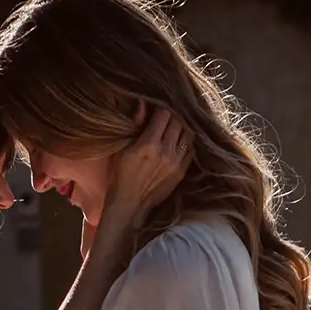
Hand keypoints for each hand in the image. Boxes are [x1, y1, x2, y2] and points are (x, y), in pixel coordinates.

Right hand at [101, 106, 192, 229]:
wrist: (130, 205)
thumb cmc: (120, 175)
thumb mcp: (122, 148)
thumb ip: (135, 124)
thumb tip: (143, 103)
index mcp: (148, 144)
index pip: (164, 114)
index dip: (160, 109)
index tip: (155, 110)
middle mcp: (165, 152)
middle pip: (178, 122)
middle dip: (172, 117)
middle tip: (165, 118)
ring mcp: (176, 163)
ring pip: (187, 135)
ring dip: (181, 128)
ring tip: (172, 128)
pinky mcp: (182, 172)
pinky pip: (190, 150)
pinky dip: (185, 143)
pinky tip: (177, 142)